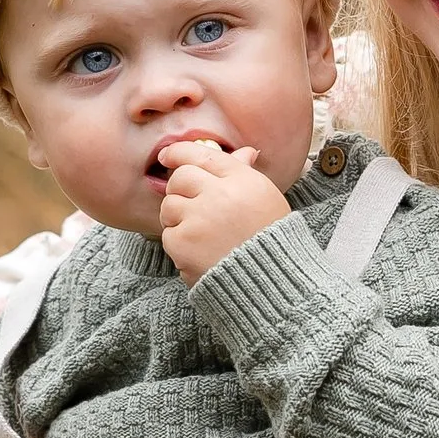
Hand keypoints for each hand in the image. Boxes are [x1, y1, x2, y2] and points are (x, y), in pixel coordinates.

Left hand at [157, 137, 292, 280]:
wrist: (269, 285)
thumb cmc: (270, 242)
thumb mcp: (266, 201)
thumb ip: (247, 175)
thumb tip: (245, 152)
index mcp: (243, 181)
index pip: (203, 155)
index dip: (180, 152)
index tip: (168, 156)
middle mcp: (220, 195)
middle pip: (181, 177)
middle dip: (180, 189)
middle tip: (192, 207)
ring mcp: (199, 219)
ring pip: (170, 205)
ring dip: (179, 218)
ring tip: (202, 235)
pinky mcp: (183, 243)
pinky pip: (169, 234)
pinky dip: (180, 244)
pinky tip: (201, 253)